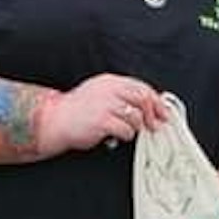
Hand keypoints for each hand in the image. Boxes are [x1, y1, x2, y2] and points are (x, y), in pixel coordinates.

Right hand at [40, 74, 166, 153]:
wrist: (54, 120)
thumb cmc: (79, 111)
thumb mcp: (101, 94)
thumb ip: (123, 95)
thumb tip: (151, 104)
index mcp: (110, 81)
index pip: (141, 87)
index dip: (156, 100)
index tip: (163, 112)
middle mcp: (108, 89)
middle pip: (143, 98)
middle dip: (153, 114)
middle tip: (154, 125)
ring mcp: (105, 104)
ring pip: (136, 116)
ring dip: (136, 127)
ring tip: (126, 130)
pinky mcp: (102, 120)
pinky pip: (126, 130)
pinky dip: (126, 135)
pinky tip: (116, 136)